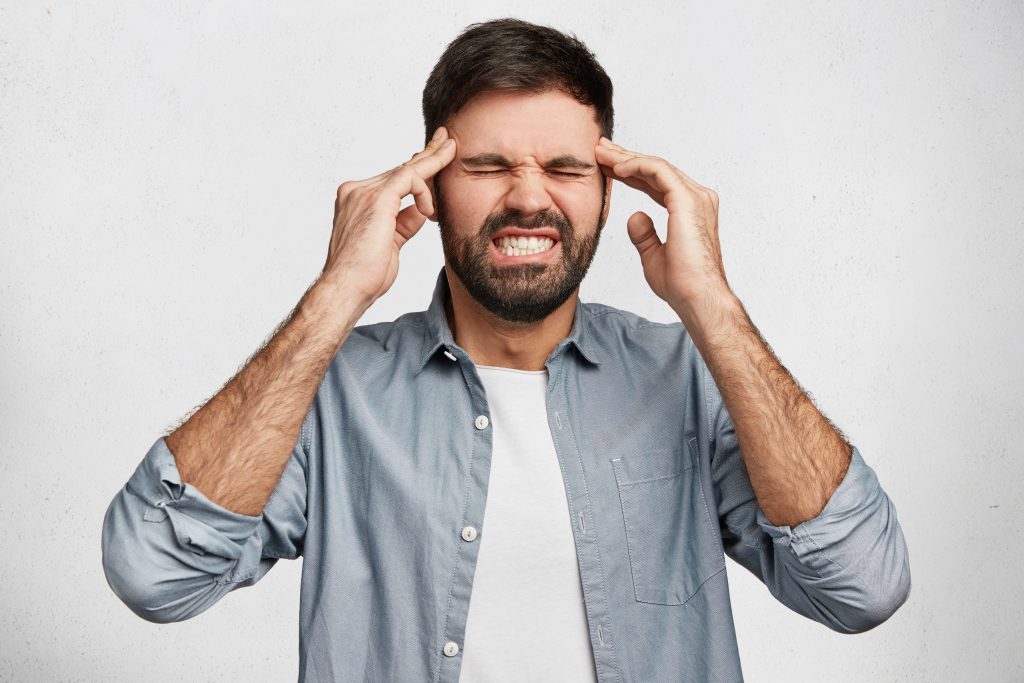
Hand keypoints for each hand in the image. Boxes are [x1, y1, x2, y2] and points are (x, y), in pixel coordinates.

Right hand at [322, 126, 455, 307]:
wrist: (348, 287)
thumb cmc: (366, 273)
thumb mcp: (391, 242)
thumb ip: (404, 221)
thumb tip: (421, 209)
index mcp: (356, 199)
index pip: (393, 178)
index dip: (417, 168)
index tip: (436, 158)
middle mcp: (356, 191)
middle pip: (400, 168)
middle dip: (428, 154)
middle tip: (448, 139)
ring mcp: (363, 192)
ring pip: (407, 169)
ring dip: (433, 163)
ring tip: (451, 152)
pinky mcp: (377, 197)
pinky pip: (410, 177)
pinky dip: (426, 187)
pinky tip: (431, 208)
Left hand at [594, 137, 729, 312]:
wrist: (697, 297)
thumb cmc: (681, 284)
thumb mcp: (654, 256)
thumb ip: (645, 234)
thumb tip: (634, 216)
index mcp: (690, 210)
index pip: (657, 183)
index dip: (631, 174)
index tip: (606, 167)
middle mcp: (697, 198)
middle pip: (655, 171)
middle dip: (625, 158)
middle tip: (600, 149)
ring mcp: (695, 197)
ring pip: (655, 166)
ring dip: (626, 158)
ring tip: (601, 153)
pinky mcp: (687, 199)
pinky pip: (657, 172)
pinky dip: (636, 166)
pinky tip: (617, 167)